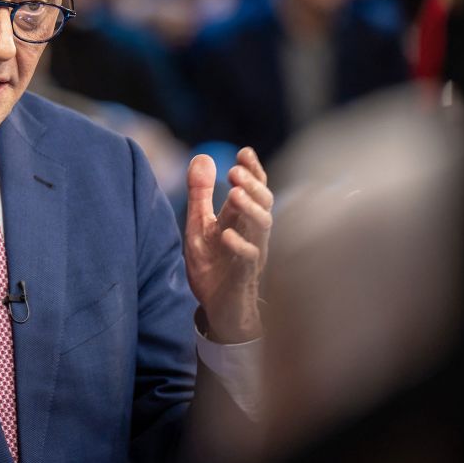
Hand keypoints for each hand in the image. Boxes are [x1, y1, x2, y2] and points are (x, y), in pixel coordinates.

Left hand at [184, 147, 272, 343]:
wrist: (218, 310)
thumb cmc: (213, 266)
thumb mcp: (199, 225)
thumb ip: (200, 194)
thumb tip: (202, 156)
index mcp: (242, 219)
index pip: (255, 188)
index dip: (253, 170)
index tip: (244, 152)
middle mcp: (252, 233)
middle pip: (264, 203)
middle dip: (253, 184)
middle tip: (235, 171)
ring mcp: (250, 254)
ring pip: (263, 227)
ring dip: (250, 209)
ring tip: (234, 194)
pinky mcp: (243, 276)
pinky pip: (249, 259)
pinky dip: (240, 245)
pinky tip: (226, 234)